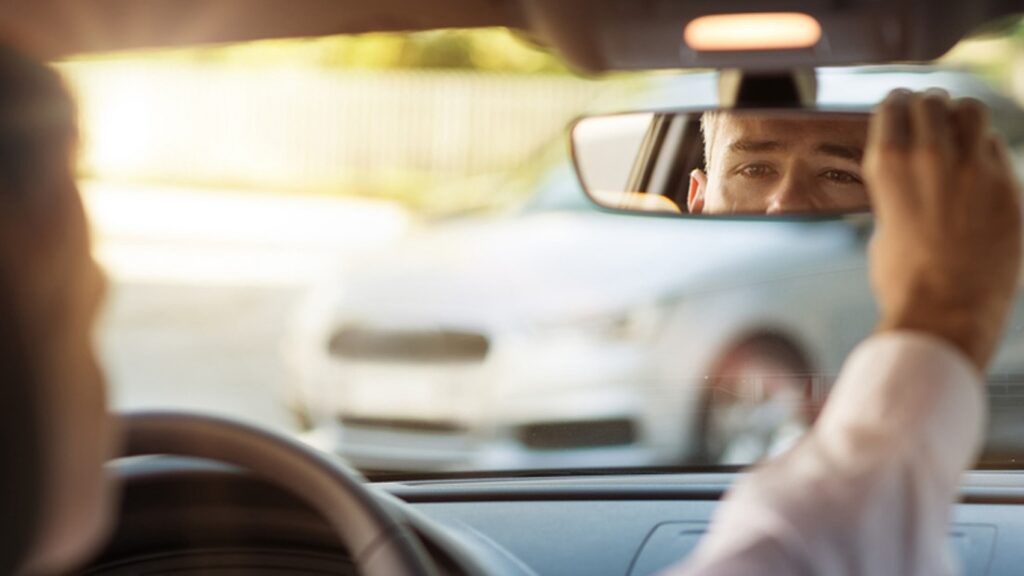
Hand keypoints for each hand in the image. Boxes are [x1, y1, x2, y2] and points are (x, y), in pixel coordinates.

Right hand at [864, 89, 1021, 370]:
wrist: (944, 310)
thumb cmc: (903, 278)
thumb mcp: (884, 223)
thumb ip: (898, 190)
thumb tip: (910, 176)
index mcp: (889, 164)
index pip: (893, 106)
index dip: (896, 106)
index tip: (898, 108)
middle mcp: (931, 156)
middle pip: (932, 101)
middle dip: (927, 106)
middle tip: (927, 116)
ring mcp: (974, 168)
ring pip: (971, 110)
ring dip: (960, 116)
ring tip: (956, 131)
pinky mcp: (1008, 186)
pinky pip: (995, 148)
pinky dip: (983, 150)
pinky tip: (975, 169)